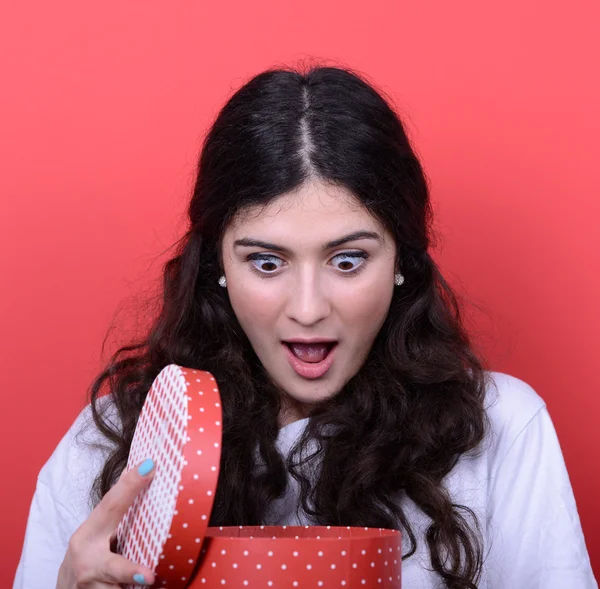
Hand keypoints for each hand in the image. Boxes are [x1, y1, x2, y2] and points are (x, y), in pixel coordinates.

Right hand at [56, 458, 156, 587]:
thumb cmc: (88, 554)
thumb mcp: (97, 530)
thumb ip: (116, 507)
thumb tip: (144, 466)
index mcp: (89, 535)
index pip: (111, 506)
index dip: (130, 486)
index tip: (150, 467)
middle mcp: (86, 562)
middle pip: (111, 567)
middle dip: (128, 571)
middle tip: (148, 576)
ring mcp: (89, 587)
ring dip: (132, 587)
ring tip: (148, 582)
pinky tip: (143, 587)